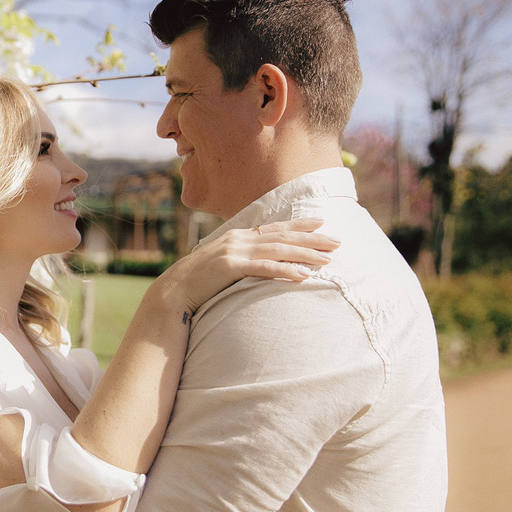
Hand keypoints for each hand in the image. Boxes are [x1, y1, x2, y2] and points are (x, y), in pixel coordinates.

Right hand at [161, 218, 339, 311]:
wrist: (174, 290)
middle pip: (282, 236)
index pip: (275, 227)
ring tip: (327, 260)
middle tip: (337, 241)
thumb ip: (241, 257)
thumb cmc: (198, 281)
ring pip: (278, 250)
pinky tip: (303, 276)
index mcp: (238, 236)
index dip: (300, 224)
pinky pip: (264, 268)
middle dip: (312, 238)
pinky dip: (285, 271)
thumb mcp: (221, 263)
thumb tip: (258, 261)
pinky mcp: (231, 267)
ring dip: (305, 254)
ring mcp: (234, 251)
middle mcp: (238, 239)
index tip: (322, 222)